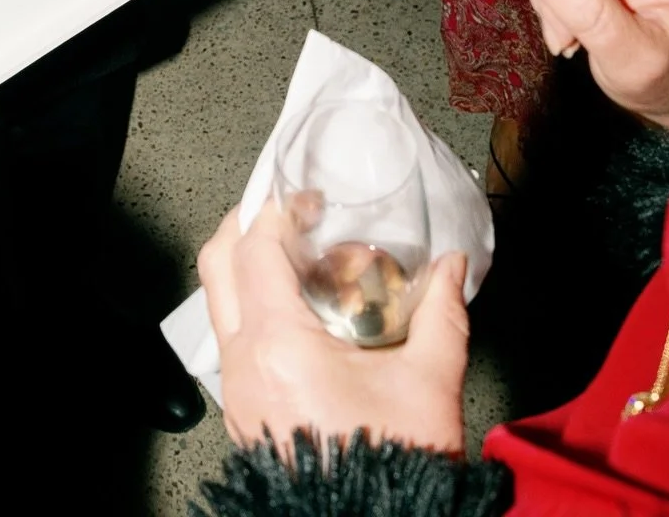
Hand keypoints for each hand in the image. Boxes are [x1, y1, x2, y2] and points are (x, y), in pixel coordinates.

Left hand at [201, 203, 468, 454]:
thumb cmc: (393, 467)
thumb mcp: (429, 383)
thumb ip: (442, 315)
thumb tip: (451, 268)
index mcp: (278, 346)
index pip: (254, 249)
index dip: (276, 212)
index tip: (305, 201)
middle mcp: (243, 365)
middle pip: (217, 266)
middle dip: (245, 227)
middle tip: (282, 213)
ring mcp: (236, 392)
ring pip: (220, 305)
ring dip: (248, 272)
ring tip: (296, 262)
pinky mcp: (243, 413)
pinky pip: (233, 343)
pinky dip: (254, 313)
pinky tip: (299, 315)